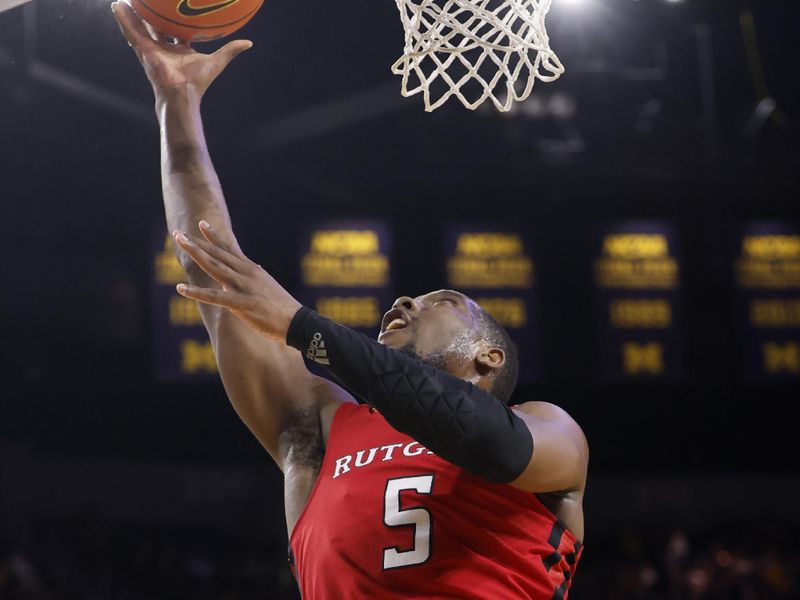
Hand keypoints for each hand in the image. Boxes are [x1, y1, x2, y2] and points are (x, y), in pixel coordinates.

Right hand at [111, 1, 251, 97]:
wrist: (182, 94)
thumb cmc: (198, 81)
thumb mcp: (217, 61)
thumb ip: (230, 50)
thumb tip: (248, 43)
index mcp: (179, 49)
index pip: (175, 30)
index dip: (173, 19)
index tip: (172, 7)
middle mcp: (163, 48)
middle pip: (155, 25)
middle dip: (150, 13)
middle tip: (146, 0)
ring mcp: (151, 48)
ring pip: (139, 25)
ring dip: (133, 12)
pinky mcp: (142, 50)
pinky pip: (130, 31)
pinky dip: (123, 19)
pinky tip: (116, 5)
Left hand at [173, 222, 302, 342]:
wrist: (297, 322)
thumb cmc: (281, 308)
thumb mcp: (265, 287)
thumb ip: (249, 281)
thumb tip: (235, 279)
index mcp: (252, 270)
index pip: (229, 249)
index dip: (214, 236)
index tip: (201, 224)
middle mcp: (246, 274)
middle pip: (218, 254)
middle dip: (197, 243)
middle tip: (178, 233)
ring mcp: (244, 287)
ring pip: (215, 267)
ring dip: (196, 255)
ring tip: (179, 245)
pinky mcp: (242, 304)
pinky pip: (215, 297)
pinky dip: (197, 293)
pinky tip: (181, 289)